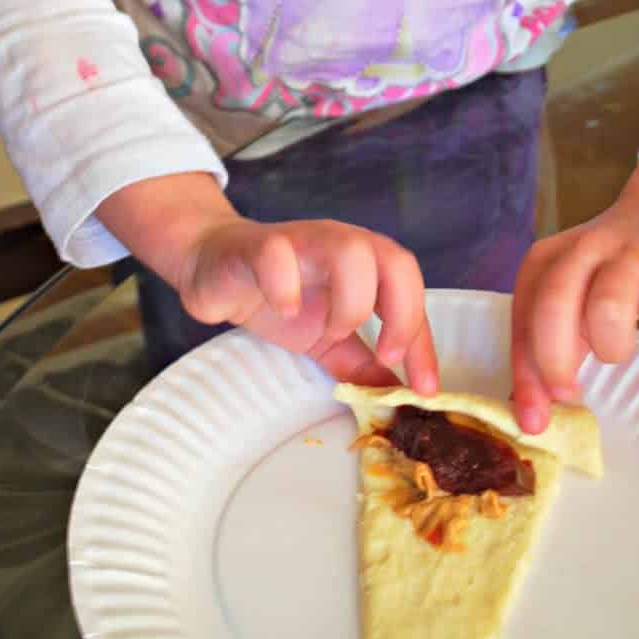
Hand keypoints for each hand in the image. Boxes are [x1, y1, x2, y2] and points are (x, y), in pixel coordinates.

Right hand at [179, 216, 438, 392]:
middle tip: (384, 356)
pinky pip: (278, 256)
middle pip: (395, 259)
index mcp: (365, 263)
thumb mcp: (327, 339)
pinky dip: (286, 287)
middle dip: (400, 314)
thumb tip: (399, 396)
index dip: (423, 341)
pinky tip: (283, 311)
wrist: (215, 270)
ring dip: (350, 302)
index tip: (424, 388)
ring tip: (330, 333)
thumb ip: (362, 364)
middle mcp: (342, 243)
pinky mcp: (257, 247)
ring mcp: (301, 242)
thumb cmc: (278, 296)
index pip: (411, 292)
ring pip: (349, 249)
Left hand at [510, 148, 638, 433]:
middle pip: (554, 306)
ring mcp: (632, 254)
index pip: (523, 319)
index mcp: (547, 260)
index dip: (526, 374)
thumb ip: (550, 344)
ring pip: (607, 311)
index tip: (533, 421)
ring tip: (621, 347)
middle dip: (556, 361)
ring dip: (613, 347)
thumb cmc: (612, 271)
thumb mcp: (572, 296)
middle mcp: (583, 250)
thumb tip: (533, 416)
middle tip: (570, 394)